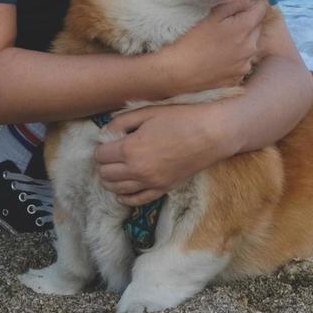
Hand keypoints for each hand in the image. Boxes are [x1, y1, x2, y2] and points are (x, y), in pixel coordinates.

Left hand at [93, 103, 234, 205]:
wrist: (211, 134)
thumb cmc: (180, 118)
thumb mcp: (147, 112)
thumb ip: (121, 122)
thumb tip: (104, 134)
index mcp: (130, 149)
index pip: (101, 155)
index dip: (101, 147)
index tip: (108, 142)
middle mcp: (137, 170)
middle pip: (105, 174)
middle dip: (104, 164)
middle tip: (111, 154)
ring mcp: (150, 183)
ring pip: (116, 189)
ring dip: (111, 180)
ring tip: (116, 169)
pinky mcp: (163, 189)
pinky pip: (136, 200)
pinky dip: (125, 197)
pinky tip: (122, 191)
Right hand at [153, 0, 268, 95]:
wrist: (178, 72)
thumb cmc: (192, 41)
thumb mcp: (211, 17)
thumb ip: (234, 5)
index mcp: (244, 29)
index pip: (262, 9)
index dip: (257, 3)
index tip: (250, 2)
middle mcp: (251, 48)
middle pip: (258, 28)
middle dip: (249, 23)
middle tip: (230, 23)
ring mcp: (245, 65)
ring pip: (251, 47)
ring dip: (244, 42)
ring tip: (223, 43)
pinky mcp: (238, 78)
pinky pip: (243, 63)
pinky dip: (237, 59)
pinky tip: (220, 58)